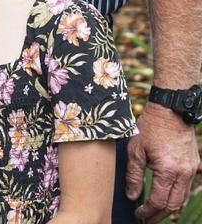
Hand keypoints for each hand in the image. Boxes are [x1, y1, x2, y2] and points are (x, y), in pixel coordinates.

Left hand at [126, 102, 199, 222]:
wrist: (170, 111)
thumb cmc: (150, 128)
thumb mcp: (135, 149)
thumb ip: (133, 175)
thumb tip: (132, 196)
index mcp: (168, 170)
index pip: (158, 200)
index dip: (147, 211)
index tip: (138, 213)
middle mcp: (183, 174)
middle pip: (173, 205)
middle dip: (159, 215)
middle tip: (146, 220)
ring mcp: (191, 170)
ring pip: (182, 199)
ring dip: (169, 209)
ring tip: (155, 213)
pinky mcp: (192, 165)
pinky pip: (185, 188)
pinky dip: (176, 197)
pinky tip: (165, 199)